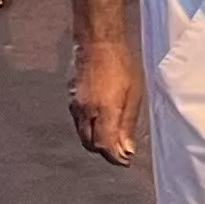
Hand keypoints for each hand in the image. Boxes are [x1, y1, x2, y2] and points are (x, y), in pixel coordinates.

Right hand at [70, 26, 143, 164]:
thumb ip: (128, 124)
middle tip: (120, 151)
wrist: (98, 42)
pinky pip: (78, 121)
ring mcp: (75, 105)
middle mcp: (85, 111)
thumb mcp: (134, 95)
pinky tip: (101, 121)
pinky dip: (89, 128)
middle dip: (104, 152)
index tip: (126, 161)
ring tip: (112, 137)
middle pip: (90, 144)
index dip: (115, 158)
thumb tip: (126, 149)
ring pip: (82, 134)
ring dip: (95, 140)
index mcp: (104, 111)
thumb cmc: (122, 65)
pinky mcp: (70, 98)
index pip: (105, 146)